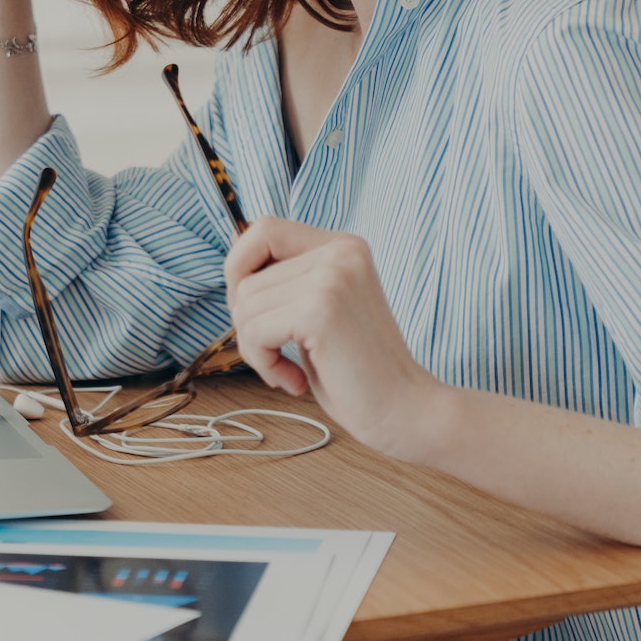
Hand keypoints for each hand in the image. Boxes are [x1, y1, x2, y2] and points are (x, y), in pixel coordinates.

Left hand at [224, 217, 446, 458]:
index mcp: (342, 246)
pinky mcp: (321, 310)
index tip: (257, 314)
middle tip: (274, 353)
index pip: (264, 229)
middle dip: (246, 321)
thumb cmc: (357, 372)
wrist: (407, 412)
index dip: (241, 269)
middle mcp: (340, 252)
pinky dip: (263, 362)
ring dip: (255, 348)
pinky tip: (295, 380)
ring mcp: (332, 277)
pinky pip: (254, 330)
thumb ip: (287, 282)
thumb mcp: (319, 311)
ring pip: (245, 304)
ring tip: (290, 371)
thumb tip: (233, 264)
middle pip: (246, 273)